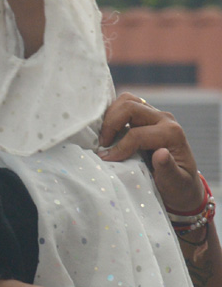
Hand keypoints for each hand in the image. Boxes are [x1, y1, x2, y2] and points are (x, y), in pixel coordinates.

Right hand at [99, 92, 203, 211]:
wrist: (183, 183)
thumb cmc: (178, 186)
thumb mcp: (175, 183)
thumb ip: (168, 169)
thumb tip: (160, 153)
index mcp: (172, 134)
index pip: (137, 134)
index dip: (119, 147)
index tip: (107, 160)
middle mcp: (164, 119)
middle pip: (130, 107)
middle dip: (111, 124)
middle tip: (103, 143)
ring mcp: (155, 114)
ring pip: (127, 100)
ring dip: (111, 116)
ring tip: (106, 136)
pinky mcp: (146, 114)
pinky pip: (126, 104)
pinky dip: (113, 113)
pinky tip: (109, 130)